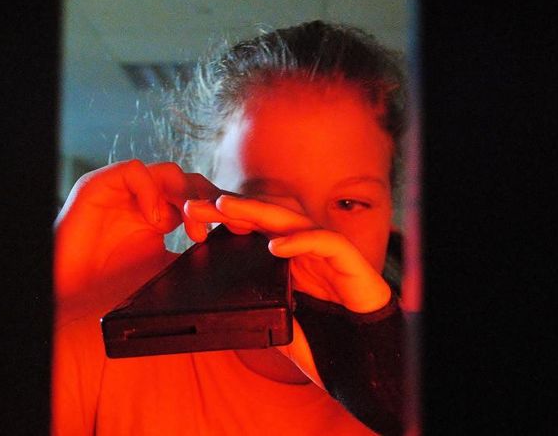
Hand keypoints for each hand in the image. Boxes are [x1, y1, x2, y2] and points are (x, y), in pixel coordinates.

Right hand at [54, 160, 219, 304]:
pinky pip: (134, 171)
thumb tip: (230, 268)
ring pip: (169, 173)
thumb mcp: (165, 273)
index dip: (224, 210)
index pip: (202, 198)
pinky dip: (151, 193)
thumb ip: (191, 262)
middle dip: (213, 201)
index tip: (245, 230)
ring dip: (188, 197)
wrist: (70, 290)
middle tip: (229, 226)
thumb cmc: (113, 284)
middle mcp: (148, 196)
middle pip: (192, 181)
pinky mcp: (100, 185)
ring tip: (194, 231)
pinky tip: (158, 222)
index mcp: (164, 212)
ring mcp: (125, 189)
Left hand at [184, 194, 391, 387]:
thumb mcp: (280, 324)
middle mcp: (305, 248)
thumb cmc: (327, 337)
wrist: (366, 352)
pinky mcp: (348, 259)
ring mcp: (326, 250)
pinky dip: (301, 241)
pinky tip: (277, 246)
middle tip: (196, 205)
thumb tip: (223, 314)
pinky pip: (325, 241)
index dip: (225, 221)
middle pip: (266, 219)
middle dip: (231, 209)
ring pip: (292, 221)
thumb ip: (259, 312)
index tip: (191, 219)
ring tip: (227, 209)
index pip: (254, 230)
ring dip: (259, 213)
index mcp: (288, 259)